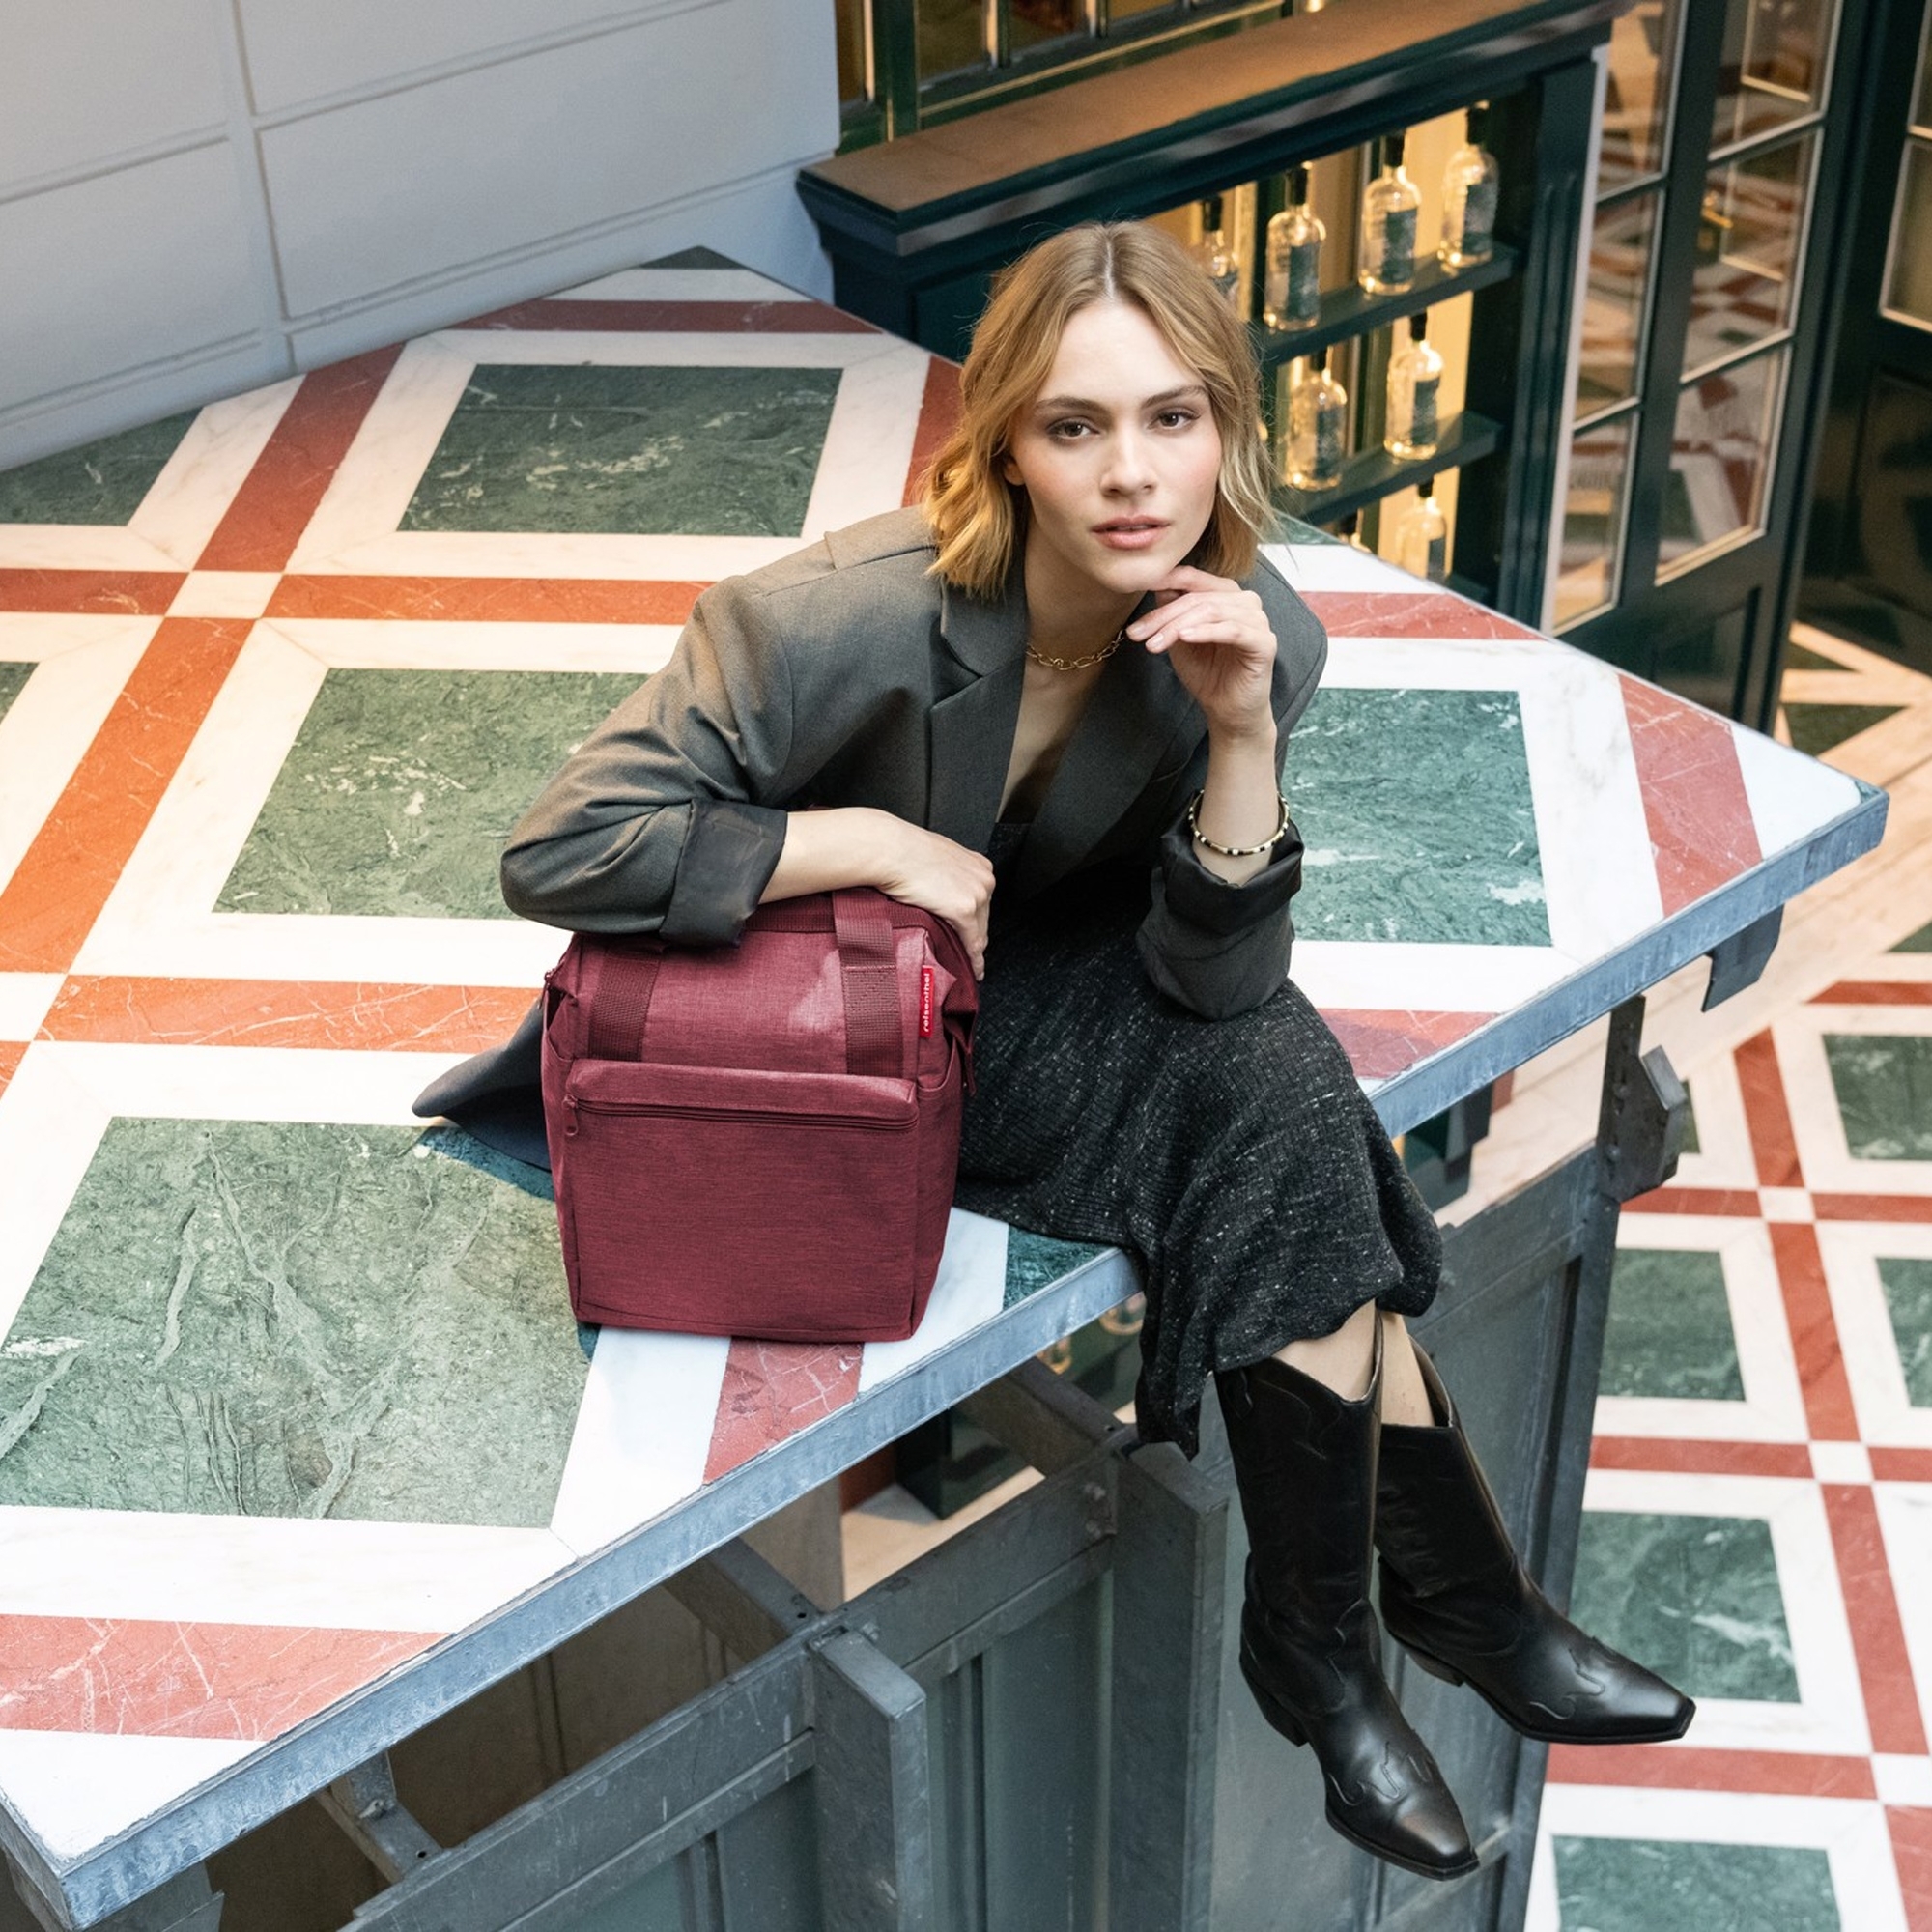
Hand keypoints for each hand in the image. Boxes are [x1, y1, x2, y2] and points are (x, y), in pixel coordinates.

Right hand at [870, 815, 994, 979]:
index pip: (982, 901)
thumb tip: (939, 892)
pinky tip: (973, 969)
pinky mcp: (963, 910)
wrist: (889, 850)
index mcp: (978, 864)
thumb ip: (945, 876)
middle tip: (967, 954)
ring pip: (980, 932)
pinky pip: (972, 943)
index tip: (975, 934)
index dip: (977, 921)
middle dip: (975, 936)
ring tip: (969, 966)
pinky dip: (974, 960)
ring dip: (974, 950)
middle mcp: (983, 878)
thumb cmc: (902, 851)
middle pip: (984, 918)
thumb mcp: (934, 859)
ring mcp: (976, 894)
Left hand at [1125, 565, 1276, 740]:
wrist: (1227, 710)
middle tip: (1137, 633)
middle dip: (1163, 616)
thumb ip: (1171, 610)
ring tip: (1154, 644)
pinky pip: (1232, 630)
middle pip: (1198, 597)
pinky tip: (1185, 638)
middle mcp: (1245, 601)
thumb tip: (1153, 581)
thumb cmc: (1206, 673)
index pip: (1192, 578)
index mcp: (1225, 594)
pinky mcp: (1264, 642)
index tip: (1134, 590)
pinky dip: (1206, 632)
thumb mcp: (1180, 638)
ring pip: (1212, 611)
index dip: (1163, 582)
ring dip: (1177, 626)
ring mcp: (1258, 620)